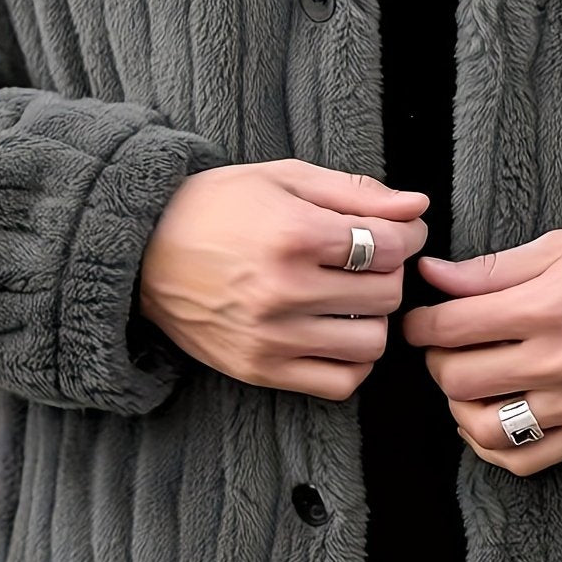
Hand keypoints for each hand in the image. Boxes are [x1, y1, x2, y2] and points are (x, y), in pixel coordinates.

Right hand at [138, 159, 428, 399]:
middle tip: (370, 260)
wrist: (143, 249)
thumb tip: (417, 206)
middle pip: (386, 294)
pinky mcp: (259, 369)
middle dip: (389, 272)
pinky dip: (352, 361)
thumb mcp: (285, 178)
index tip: (397, 231)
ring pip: (371, 343)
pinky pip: (339, 383)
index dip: (406, 235)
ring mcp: (270, 337)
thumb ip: (356, 192)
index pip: (389, 247)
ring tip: (352, 298)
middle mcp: (283, 290)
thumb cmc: (219, 205)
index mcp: (293, 234)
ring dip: (374, 319)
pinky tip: (338, 332)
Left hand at [402, 227, 561, 474]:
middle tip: (441, 347)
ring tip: (464, 384)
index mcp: (547, 307)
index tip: (419, 321)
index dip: (421, 324)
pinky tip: (485, 421)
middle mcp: (559, 361)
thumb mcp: (559, 249)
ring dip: (459, 407)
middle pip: (461, 378)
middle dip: (436, 361)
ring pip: (485, 427)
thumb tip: (433, 274)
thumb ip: (491, 268)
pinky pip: (525, 461)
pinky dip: (491, 449)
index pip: (454, 326)